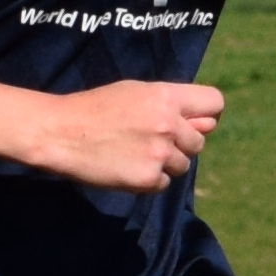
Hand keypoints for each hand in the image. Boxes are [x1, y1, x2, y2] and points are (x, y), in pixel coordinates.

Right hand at [20, 80, 222, 190]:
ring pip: (183, 165)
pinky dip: (148, 180)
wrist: (60, 132)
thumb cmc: (95, 108)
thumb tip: (206, 123)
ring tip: (134, 153)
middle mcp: (169, 124)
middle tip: (150, 141)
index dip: (205, 115)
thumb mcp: (135, 91)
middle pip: (200, 141)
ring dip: (164, 164)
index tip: (191, 122)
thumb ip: (171, 104)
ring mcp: (160, 153)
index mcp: (167, 96)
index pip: (215, 104)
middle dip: (181, 144)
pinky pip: (163, 183)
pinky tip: (125, 167)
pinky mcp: (147, 178)